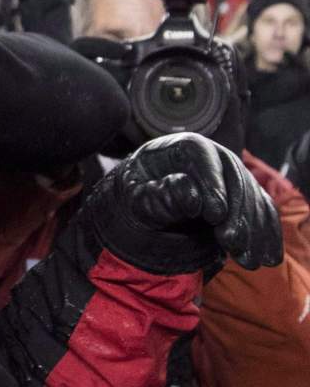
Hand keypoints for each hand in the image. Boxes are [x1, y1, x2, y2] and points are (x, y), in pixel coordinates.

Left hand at [91, 133, 281, 273]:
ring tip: (246, 259)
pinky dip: (267, 234)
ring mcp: (234, 174)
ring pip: (252, 195)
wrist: (152, 200)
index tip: (216, 214)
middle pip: (233, 175)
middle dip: (236, 212)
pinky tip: (266, 257)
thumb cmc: (140, 196)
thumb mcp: (137, 198)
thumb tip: (192, 197)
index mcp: (181, 147)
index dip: (212, 182)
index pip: (200, 153)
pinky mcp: (246, 194)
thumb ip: (158, 196)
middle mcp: (214, 155)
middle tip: (232, 243)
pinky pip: (264, 210)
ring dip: (253, 229)